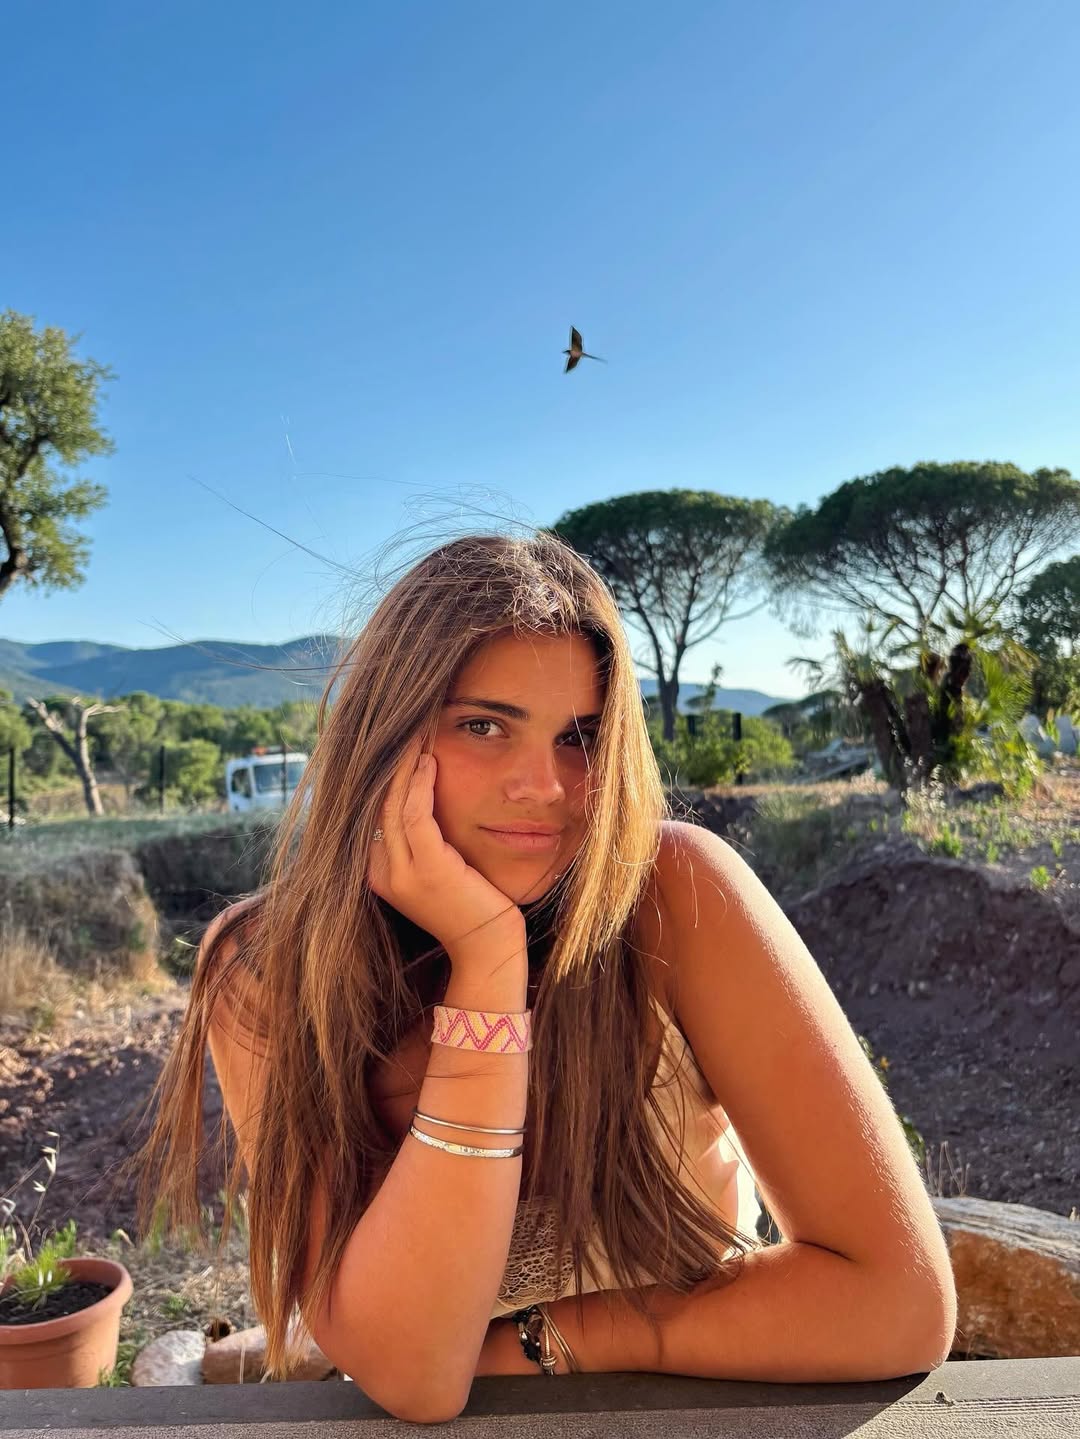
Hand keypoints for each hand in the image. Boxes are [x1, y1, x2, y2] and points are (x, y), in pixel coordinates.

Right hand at [366, 737, 524, 957]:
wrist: (489, 948)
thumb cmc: (471, 905)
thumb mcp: (436, 871)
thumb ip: (420, 843)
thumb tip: (419, 800)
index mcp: (379, 874)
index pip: (370, 813)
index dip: (381, 776)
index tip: (396, 743)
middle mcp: (382, 873)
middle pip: (376, 804)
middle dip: (389, 764)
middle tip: (403, 727)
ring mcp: (402, 874)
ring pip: (392, 805)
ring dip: (403, 765)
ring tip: (415, 735)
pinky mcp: (429, 870)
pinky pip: (415, 816)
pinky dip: (419, 785)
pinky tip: (428, 761)